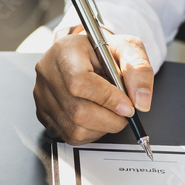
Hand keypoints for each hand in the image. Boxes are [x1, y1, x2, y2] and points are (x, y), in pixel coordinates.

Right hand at [34, 30, 152, 143]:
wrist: (85, 54)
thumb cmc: (103, 50)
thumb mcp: (127, 48)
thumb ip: (139, 71)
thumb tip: (141, 102)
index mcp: (65, 51)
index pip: (80, 82)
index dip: (107, 99)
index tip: (127, 106)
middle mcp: (48, 73)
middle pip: (77, 111)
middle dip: (110, 119)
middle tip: (125, 113)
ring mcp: (43, 96)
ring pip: (74, 128)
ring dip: (102, 128)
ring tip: (111, 112)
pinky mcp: (43, 113)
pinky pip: (69, 136)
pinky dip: (91, 133)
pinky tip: (97, 118)